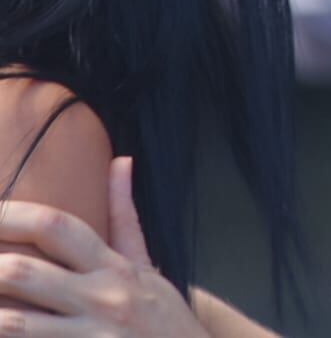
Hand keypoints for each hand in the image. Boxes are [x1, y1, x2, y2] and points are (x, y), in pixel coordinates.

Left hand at [0, 157, 207, 336]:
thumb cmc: (163, 318)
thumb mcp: (147, 266)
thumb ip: (124, 217)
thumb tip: (120, 162)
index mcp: (113, 267)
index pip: (58, 227)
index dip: (12, 215)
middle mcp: (102, 298)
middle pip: (24, 272)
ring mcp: (92, 336)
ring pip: (14, 323)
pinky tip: (2, 331)